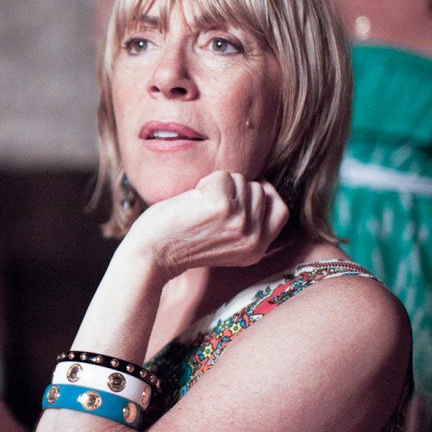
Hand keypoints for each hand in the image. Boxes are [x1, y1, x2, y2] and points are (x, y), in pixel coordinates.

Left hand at [123, 171, 288, 282]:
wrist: (151, 255)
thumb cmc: (180, 242)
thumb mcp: (225, 243)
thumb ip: (246, 225)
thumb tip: (262, 187)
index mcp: (256, 250)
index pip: (280, 211)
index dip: (266, 194)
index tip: (247, 190)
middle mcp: (253, 239)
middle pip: (258, 190)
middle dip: (232, 190)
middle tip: (205, 210)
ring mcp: (239, 222)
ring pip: (240, 180)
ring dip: (217, 186)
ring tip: (197, 208)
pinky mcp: (220, 205)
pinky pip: (221, 176)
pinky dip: (204, 182)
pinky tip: (190, 202)